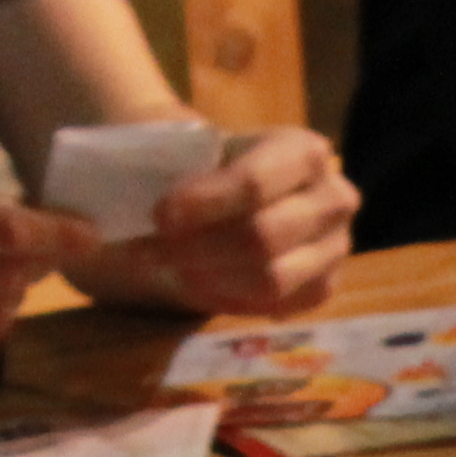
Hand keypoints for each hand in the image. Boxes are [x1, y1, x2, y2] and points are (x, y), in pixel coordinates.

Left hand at [113, 127, 359, 316]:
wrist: (210, 188)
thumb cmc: (189, 167)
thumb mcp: (174, 151)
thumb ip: (159, 165)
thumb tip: (119, 203)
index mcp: (304, 150)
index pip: (256, 184)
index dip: (203, 203)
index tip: (157, 215)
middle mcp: (335, 197)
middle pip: (263, 237)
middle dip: (199, 246)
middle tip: (151, 250)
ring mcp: (336, 248)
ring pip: (270, 278)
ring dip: (208, 276)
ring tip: (169, 267)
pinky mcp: (322, 288)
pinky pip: (275, 305)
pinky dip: (229, 297)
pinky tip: (198, 283)